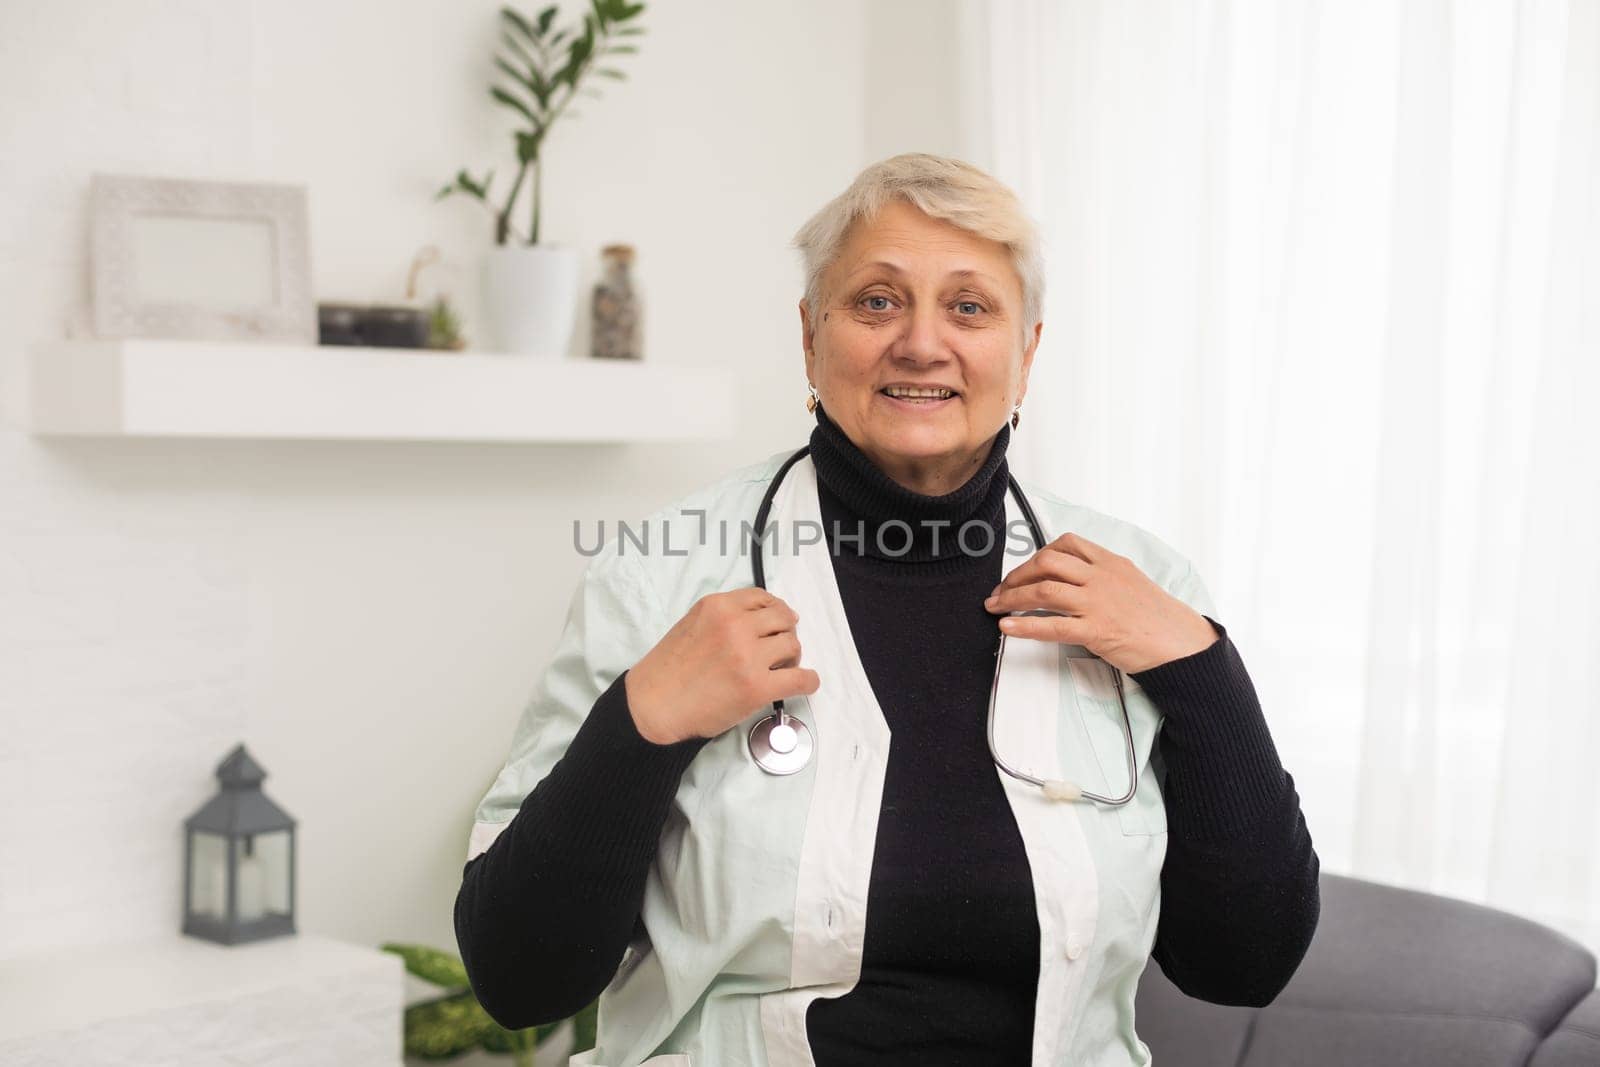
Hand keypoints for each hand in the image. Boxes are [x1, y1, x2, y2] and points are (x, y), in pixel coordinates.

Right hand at [625, 587, 820, 744]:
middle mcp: (735, 626)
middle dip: (786, 632)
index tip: (779, 621)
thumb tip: (759, 621)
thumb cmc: (666, 672)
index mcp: (718, 607)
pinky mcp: (757, 687)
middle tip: (780, 648)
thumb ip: (722, 618)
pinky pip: (801, 678)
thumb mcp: (690, 625)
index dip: (775, 610)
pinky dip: (808, 680)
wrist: (652, 707)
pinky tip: (804, 683)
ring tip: (781, 669)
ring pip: (793, 645)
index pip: (762, 598)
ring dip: (792, 657)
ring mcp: (748, 656)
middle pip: (783, 619)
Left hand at [982, 532, 1216, 673]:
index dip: (1037, 555)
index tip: (1023, 569)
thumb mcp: (1132, 582)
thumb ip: (1102, 575)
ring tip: (995, 607)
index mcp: (1110, 562)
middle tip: (1001, 590)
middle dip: (1016, 575)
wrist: (1183, 644)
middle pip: (1047, 563)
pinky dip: (1025, 625)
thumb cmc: (1158, 618)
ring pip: (1044, 590)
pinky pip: (1052, 625)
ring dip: (1012, 598)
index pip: (1065, 544)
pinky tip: (1008, 627)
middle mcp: (1102, 577)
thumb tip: (1072, 578)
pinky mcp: (1097, 631)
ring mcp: (1098, 603)